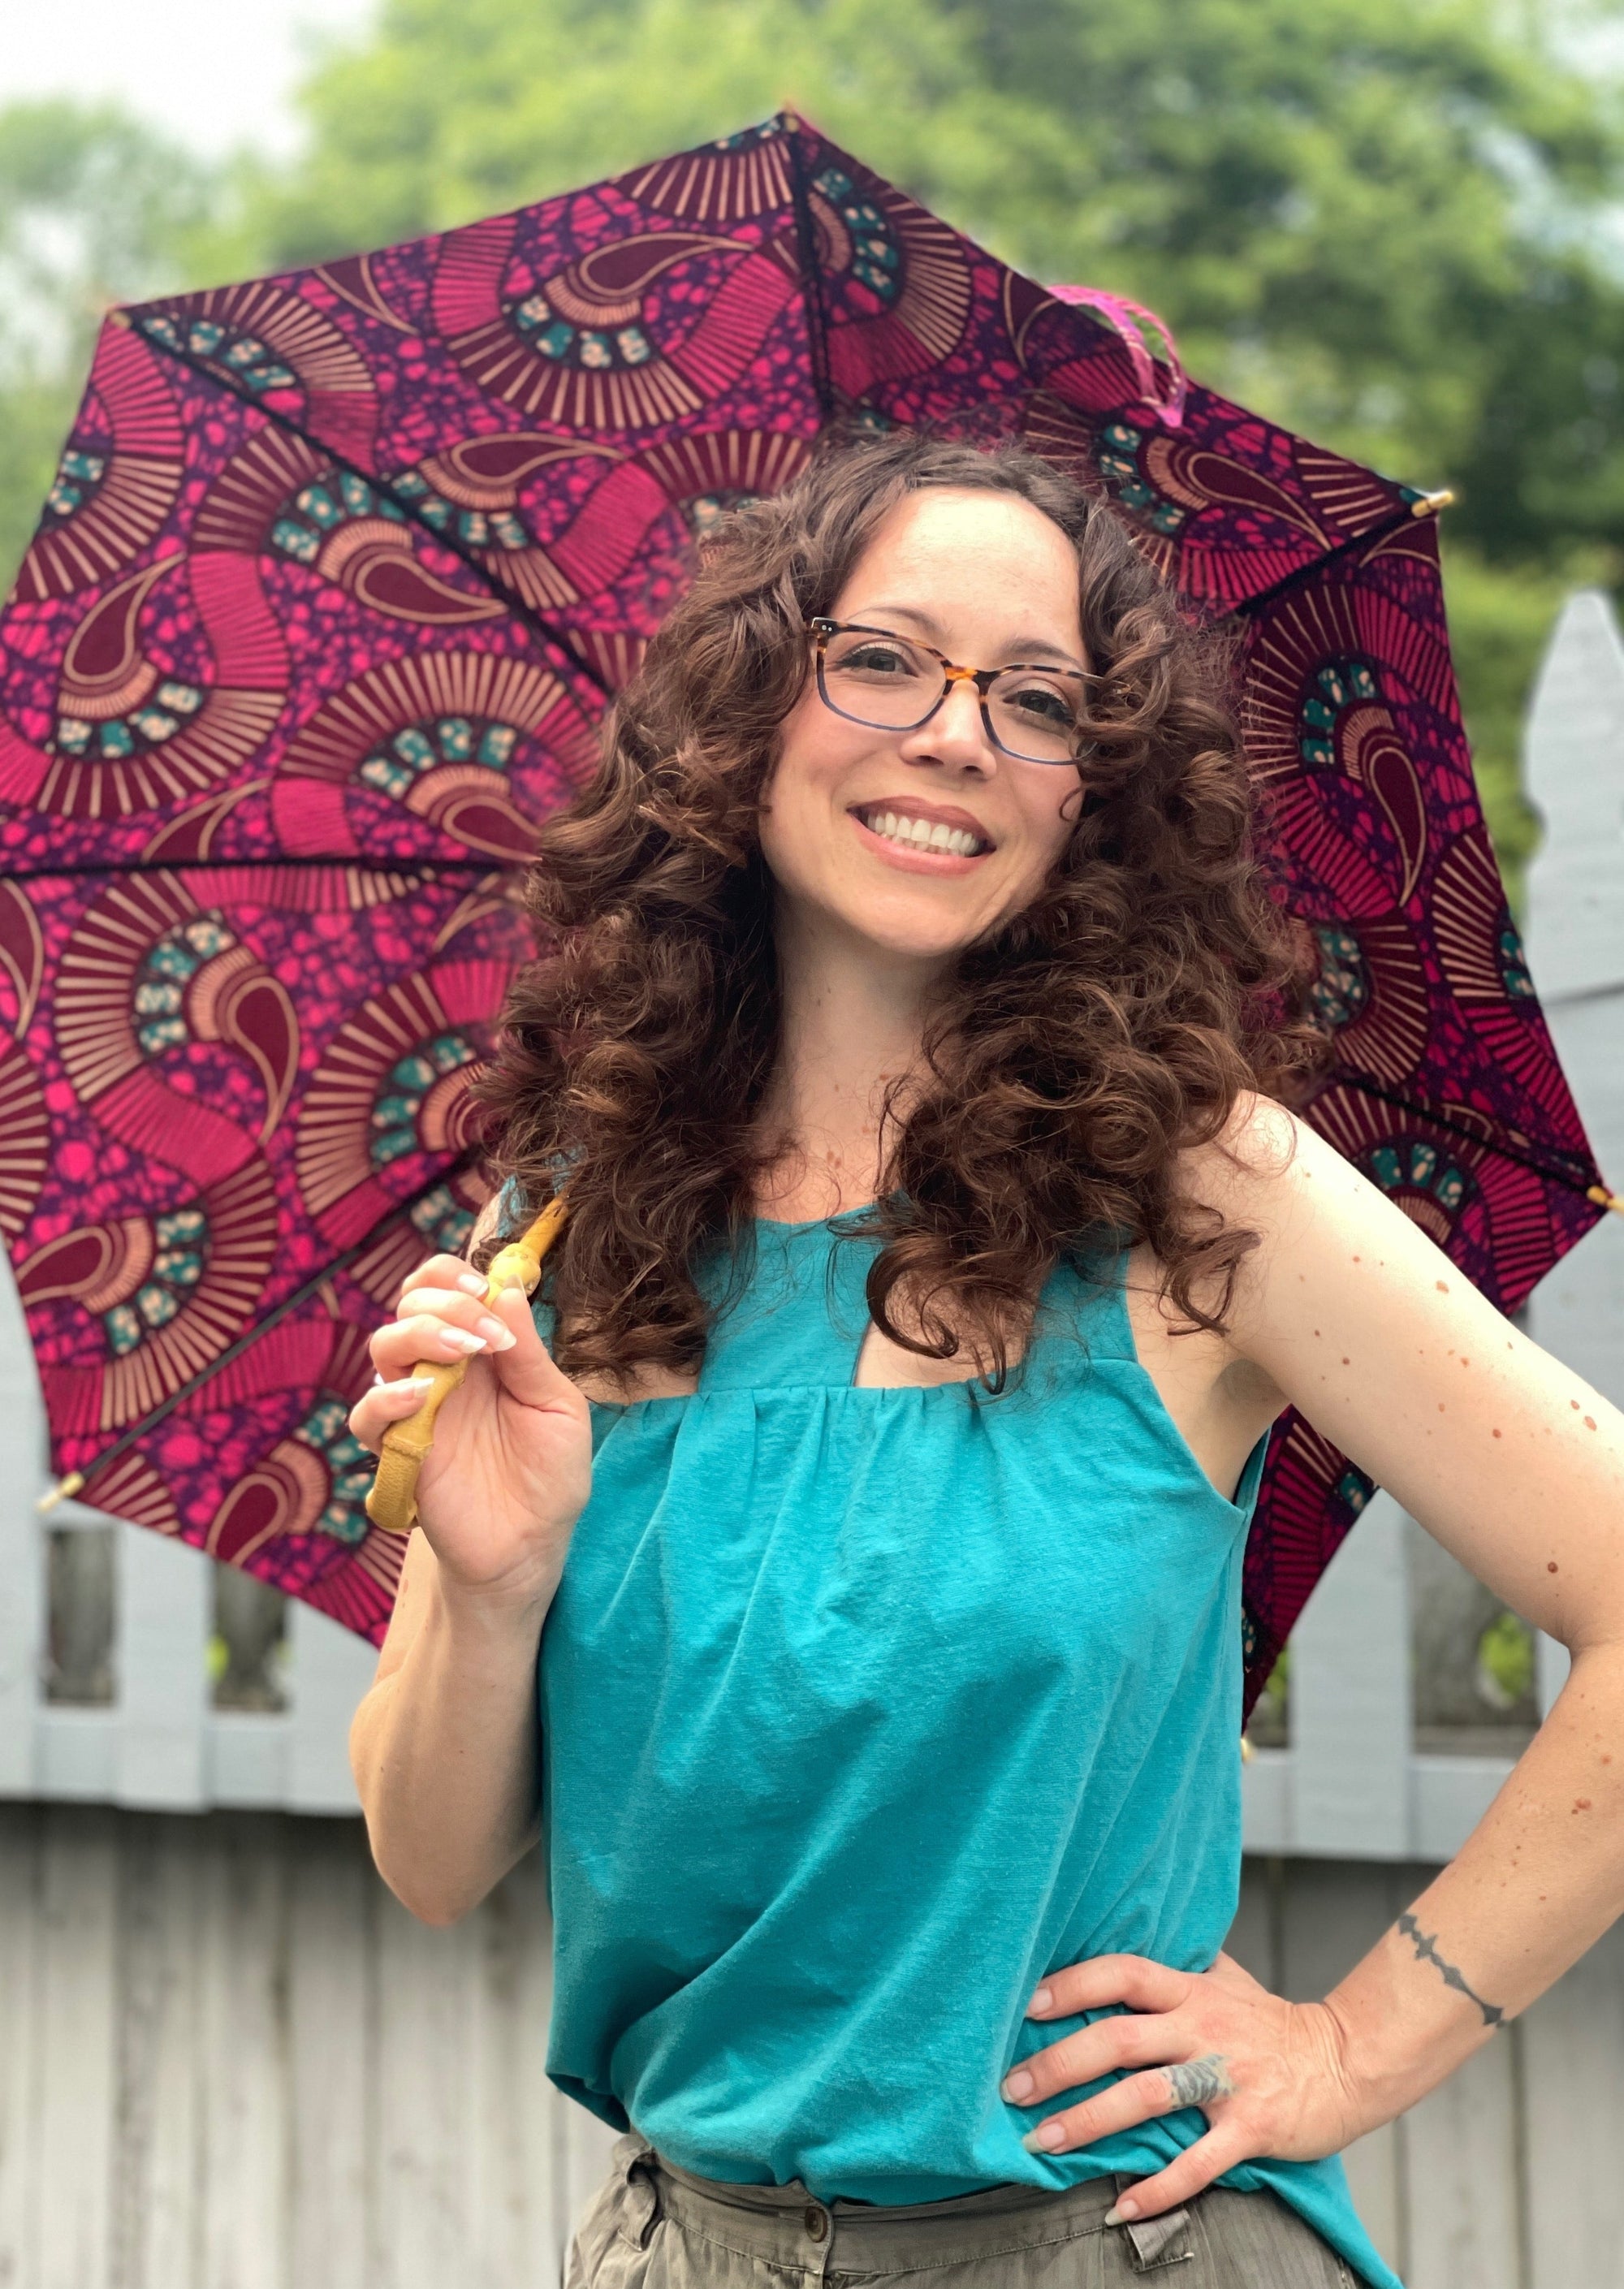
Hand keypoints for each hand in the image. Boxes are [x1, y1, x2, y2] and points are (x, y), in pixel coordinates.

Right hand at [347, 1251, 591, 1604]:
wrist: (532, 1544)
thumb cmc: (550, 1473)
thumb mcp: (557, 1406)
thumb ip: (529, 1353)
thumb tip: (508, 1289)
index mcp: (481, 1348)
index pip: (445, 1284)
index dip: (455, 1274)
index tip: (485, 1289)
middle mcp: (443, 1368)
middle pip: (411, 1303)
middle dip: (446, 1302)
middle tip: (486, 1336)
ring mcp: (416, 1406)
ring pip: (384, 1344)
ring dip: (420, 1335)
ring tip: (462, 1356)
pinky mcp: (397, 1449)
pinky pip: (366, 1414)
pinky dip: (386, 1399)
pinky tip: (422, 1399)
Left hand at [1000, 1952, 1370, 2221]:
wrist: (1348, 2061)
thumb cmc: (1273, 2021)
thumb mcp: (1227, 1978)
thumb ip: (1179, 1962)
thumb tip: (1122, 1935)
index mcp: (1193, 1990)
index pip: (1123, 1973)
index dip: (1073, 1985)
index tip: (1026, 2004)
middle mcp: (1205, 2028)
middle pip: (1121, 2039)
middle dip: (1059, 2064)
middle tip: (1011, 2089)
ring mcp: (1228, 2079)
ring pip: (1147, 2097)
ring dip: (1088, 2122)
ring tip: (1042, 2143)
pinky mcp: (1252, 2127)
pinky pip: (1198, 2163)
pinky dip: (1158, 2188)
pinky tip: (1120, 2207)